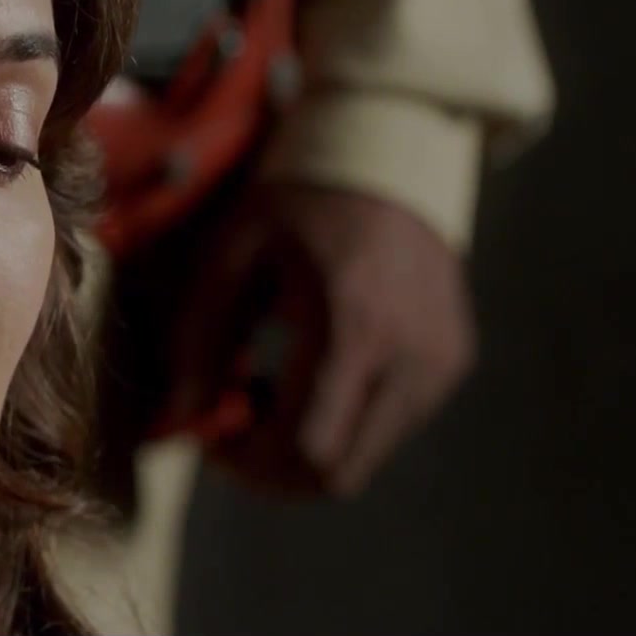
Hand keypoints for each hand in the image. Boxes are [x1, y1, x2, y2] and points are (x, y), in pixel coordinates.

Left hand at [165, 184, 476, 497]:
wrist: (392, 160)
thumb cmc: (299, 203)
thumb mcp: (234, 254)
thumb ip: (200, 340)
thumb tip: (182, 419)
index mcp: (351, 326)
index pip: (308, 450)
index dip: (250, 466)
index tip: (213, 438)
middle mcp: (409, 356)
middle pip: (337, 475)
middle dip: (275, 471)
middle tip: (237, 425)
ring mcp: (439, 364)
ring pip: (366, 461)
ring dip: (310, 449)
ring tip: (276, 390)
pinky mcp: (453, 363)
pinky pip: (391, 429)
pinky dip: (345, 425)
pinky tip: (318, 376)